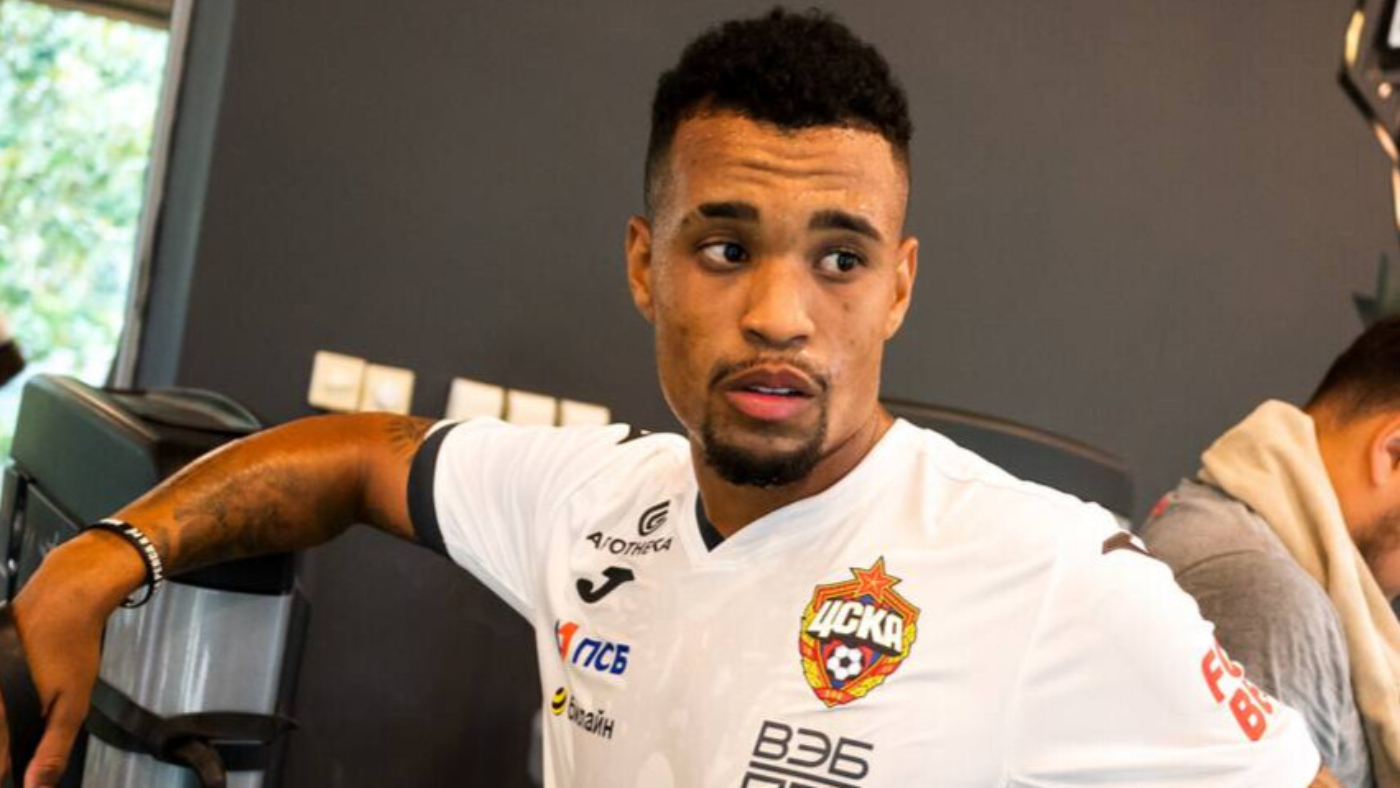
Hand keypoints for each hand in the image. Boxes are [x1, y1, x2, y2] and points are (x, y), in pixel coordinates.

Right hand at [0, 533, 144, 786]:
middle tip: (28, 762)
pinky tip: (20, 711)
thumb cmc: (70, 648)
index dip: (7, 775)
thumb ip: (53, 747)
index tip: (22, 780)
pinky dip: (6, 712)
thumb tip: (36, 787)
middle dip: (8, 752)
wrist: (63, 594)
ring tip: (23, 741)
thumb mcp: (72, 703)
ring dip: (7, 733)